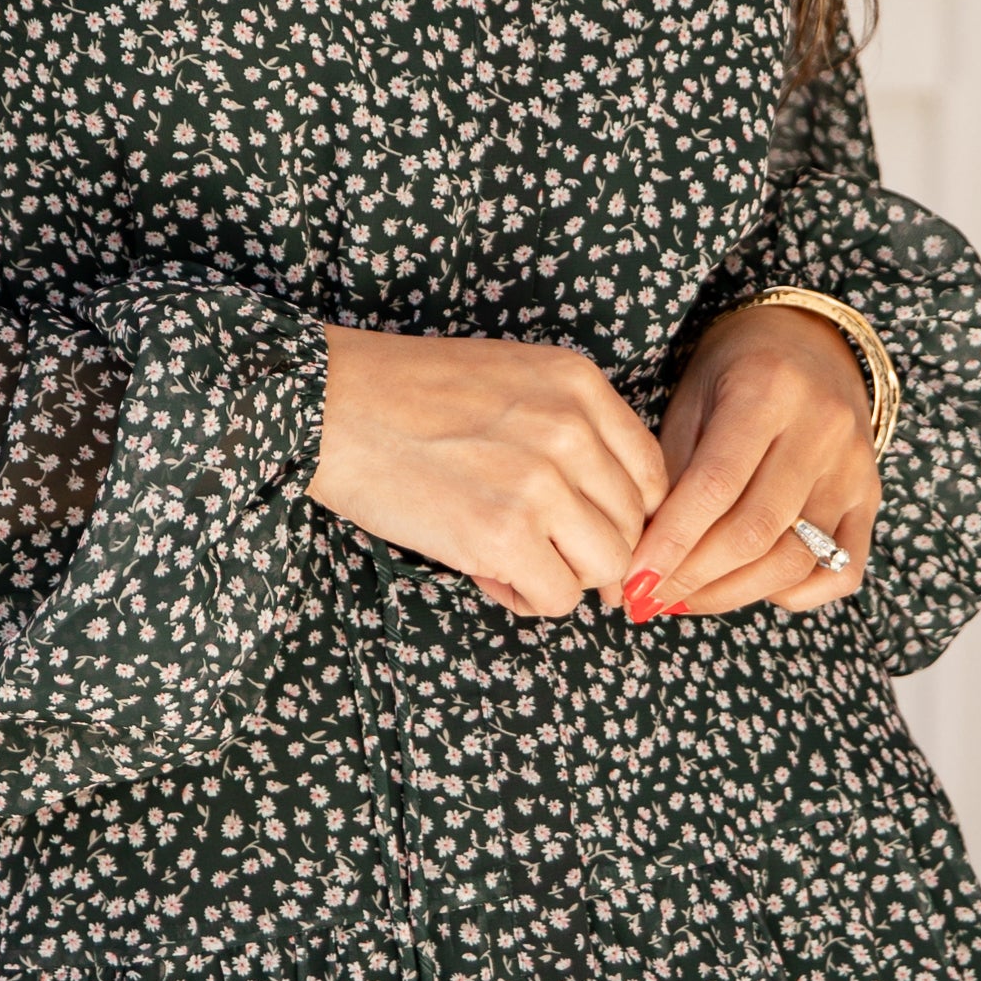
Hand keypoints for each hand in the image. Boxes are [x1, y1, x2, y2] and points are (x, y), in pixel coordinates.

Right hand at [309, 327, 668, 616]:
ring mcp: (542, 484)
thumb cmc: (407, 398)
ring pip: (606, 566)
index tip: (596, 536)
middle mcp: (572, 430)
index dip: (630, 518)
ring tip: (513, 563)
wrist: (330, 406)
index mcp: (579, 386)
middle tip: (540, 552)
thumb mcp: (510, 382)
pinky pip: (558, 597)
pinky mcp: (504, 535)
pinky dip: (529, 599)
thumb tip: (609, 528)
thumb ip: (569, 435)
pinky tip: (489, 575)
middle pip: (634, 525)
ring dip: (565, 577)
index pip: (650, 473)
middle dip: (592, 552)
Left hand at [620, 304, 879, 621]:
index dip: (670, 543)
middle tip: (651, 598)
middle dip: (694, 578)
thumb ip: (670, 474)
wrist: (808, 339)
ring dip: (732, 594)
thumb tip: (640, 561)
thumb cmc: (735, 371)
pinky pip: (842, 571)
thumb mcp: (691, 400)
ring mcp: (855, 467)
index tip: (633, 580)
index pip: (714, 486)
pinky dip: (794, 595)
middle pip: (756, 532)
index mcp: (767, 391)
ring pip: (796, 560)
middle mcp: (822, 429)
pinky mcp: (872, 497)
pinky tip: (751, 587)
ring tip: (686, 599)